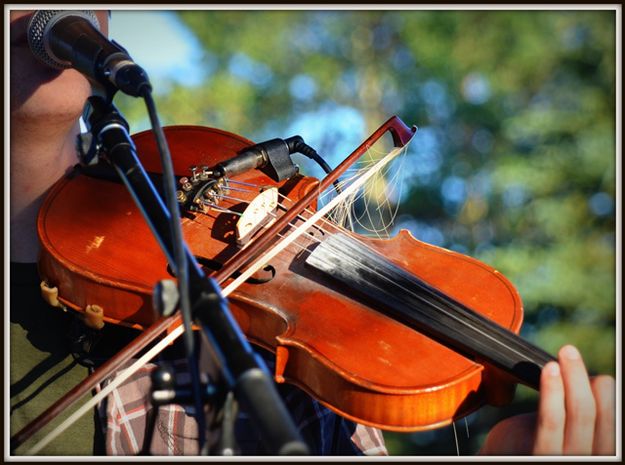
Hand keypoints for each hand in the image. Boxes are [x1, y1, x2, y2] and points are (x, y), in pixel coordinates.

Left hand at [480, 345, 614, 454]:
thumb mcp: (557, 425)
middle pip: (597, 414)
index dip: (607, 396)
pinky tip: (550, 370)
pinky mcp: (540, 456)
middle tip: (570, 350)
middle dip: (586, 378)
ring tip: (566, 353)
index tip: (595, 375)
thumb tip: (582, 375)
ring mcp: (562, 458)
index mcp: (594, 449)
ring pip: (581, 414)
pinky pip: (551, 422)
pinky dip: (553, 392)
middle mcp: (584, 456)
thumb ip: (571, 408)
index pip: (609, 421)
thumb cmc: (528, 442)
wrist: (499, 459)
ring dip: (575, 378)